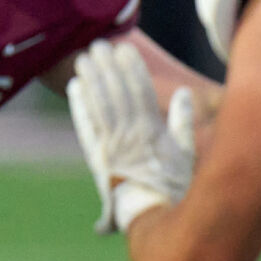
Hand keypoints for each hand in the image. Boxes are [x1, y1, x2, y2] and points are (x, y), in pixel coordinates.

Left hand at [67, 40, 195, 234]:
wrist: (152, 216)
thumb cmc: (172, 186)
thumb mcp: (186, 154)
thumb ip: (183, 122)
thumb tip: (185, 93)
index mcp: (153, 133)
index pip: (141, 92)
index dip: (132, 69)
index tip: (125, 49)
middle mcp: (130, 136)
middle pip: (117, 93)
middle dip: (109, 67)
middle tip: (100, 44)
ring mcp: (111, 146)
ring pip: (100, 105)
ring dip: (93, 79)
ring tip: (85, 57)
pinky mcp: (96, 155)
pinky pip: (86, 124)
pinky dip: (79, 104)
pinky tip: (75, 85)